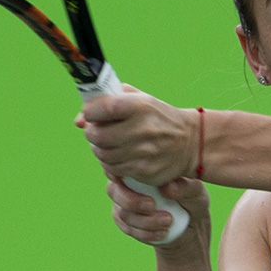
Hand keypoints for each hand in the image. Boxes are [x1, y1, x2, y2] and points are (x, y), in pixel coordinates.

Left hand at [75, 85, 199, 186]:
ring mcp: (144, 152)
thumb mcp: (138, 100)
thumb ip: (107, 101)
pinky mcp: (145, 171)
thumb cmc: (158, 117)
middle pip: (97, 135)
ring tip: (110, 144)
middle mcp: (143, 129)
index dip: (90, 112)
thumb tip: (79, 121)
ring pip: (102, 155)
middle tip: (98, 132)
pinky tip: (120, 156)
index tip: (92, 114)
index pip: (103, 108)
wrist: (191, 142)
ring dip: (100, 150)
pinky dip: (111, 164)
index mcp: (141, 106)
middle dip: (92, 133)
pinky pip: (114, 170)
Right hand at [108, 175, 209, 251]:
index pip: (120, 166)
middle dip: (131, 201)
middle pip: (113, 190)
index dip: (118, 173)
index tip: (133, 181)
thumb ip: (186, 187)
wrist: (189, 227)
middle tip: (152, 205)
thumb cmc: (192, 201)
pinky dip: (145, 233)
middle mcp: (125, 184)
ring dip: (145, 221)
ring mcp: (123, 205)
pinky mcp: (126, 224)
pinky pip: (129, 229)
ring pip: (123, 214)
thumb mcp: (196, 193)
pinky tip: (162, 233)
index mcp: (140, 169)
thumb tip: (167, 188)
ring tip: (168, 221)